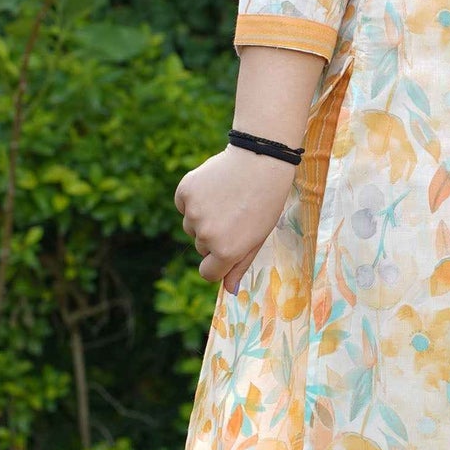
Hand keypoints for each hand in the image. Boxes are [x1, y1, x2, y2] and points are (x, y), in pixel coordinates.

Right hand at [175, 144, 297, 293]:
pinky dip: (195, 199)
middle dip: (215, 236)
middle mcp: (205, 235)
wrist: (260, 159)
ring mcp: (193, 213)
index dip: (218, 264)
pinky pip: (183, 204)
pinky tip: (214, 187)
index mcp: (226, 251)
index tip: (226, 251)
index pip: (208, 273)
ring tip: (227, 199)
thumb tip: (228, 290)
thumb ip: (240, 265)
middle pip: (201, 247)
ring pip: (191, 225)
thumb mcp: (258, 237)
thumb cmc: (266, 201)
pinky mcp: (185, 191)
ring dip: (204, 217)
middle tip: (236, 215)